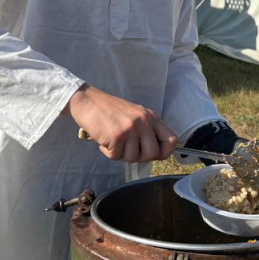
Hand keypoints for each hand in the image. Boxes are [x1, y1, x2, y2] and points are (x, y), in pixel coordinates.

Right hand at [61, 85, 176, 163]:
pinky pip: (115, 157)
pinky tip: (103, 139)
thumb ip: (147, 130)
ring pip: (132, 158)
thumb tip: (157, 153)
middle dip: (139, 157)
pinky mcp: (116, 136)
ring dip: (120, 154)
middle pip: (152, 154)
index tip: (154, 155)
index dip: (164, 152)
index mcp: (151, 117)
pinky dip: (107, 152)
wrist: (87, 101)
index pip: (171, 139)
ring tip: (112, 140)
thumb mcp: (134, 115)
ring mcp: (130, 129)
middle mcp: (143, 122)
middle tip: (127, 149)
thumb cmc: (109, 110)